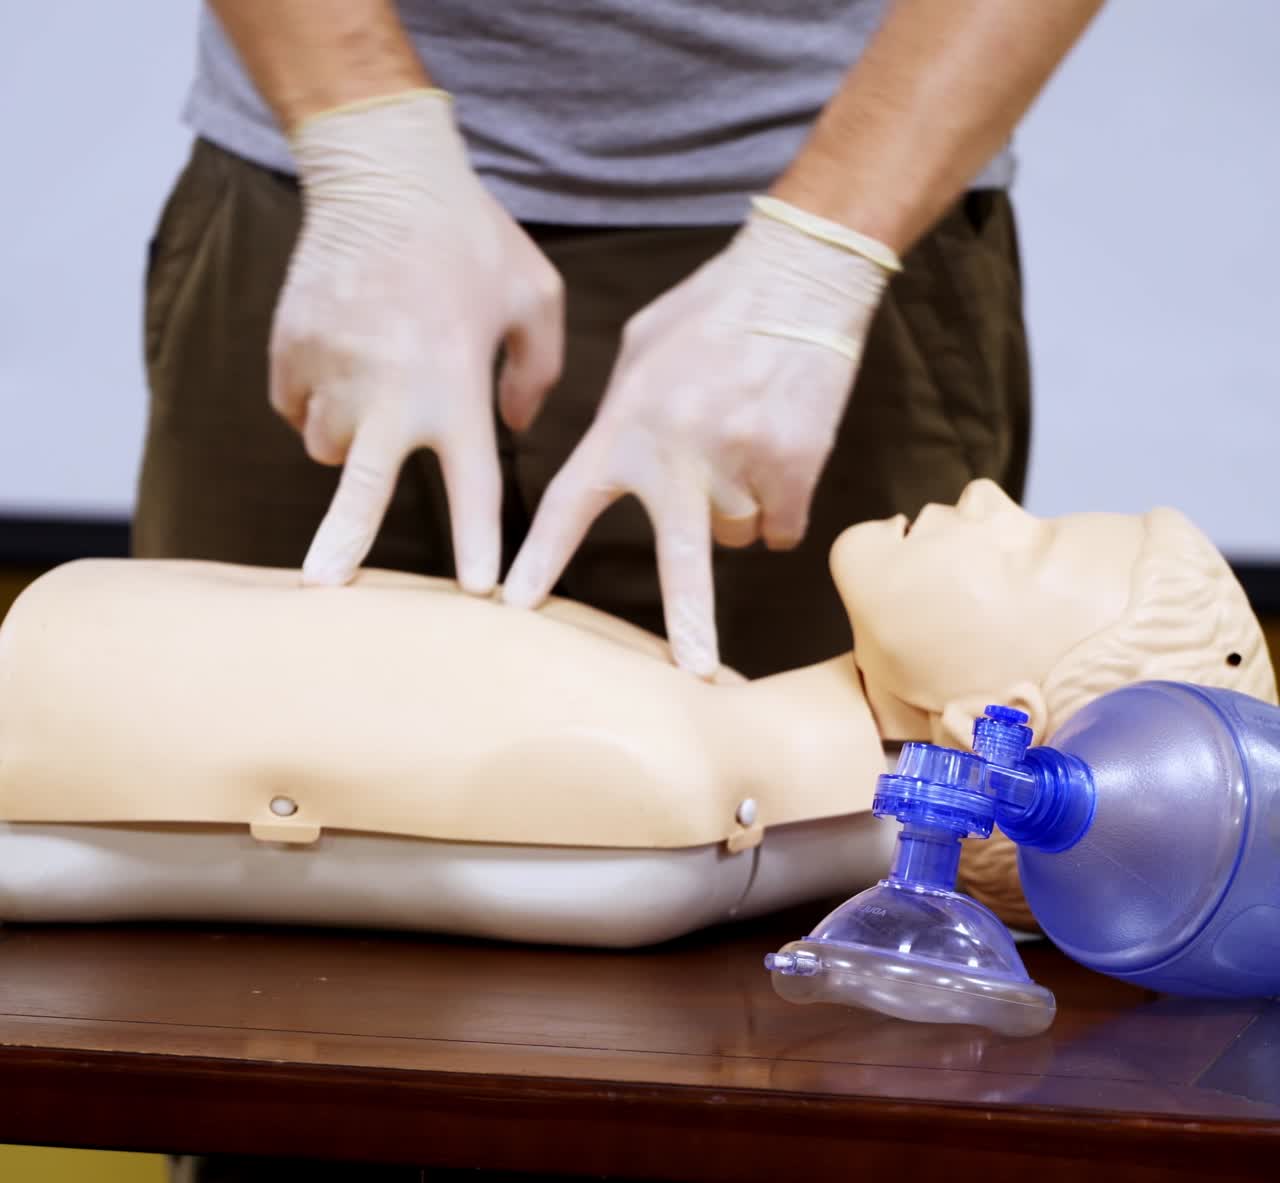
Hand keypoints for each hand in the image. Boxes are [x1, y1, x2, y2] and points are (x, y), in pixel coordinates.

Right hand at [270, 90, 563, 591]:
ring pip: (327, 447)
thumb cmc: (472, 237)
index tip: (479, 593)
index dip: (478, 543)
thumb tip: (512, 431)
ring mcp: (329, 368)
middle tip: (326, 586)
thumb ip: (539, 374)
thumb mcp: (534, 298)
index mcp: (452, 384)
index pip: (472, 485)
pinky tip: (346, 357)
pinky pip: (296, 404)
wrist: (382, 168)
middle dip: (345, 542)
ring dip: (350, 441)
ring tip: (378, 390)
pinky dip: (318, 398)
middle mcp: (386, 388)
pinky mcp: (289, 348)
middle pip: (360, 488)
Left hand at [502, 196, 896, 675]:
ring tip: (739, 454)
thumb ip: (620, 411)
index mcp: (628, 423)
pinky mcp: (796, 466)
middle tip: (697, 673)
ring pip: (734, 536)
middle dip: (689, 623)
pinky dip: (779, 510)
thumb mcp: (641, 348)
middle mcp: (681, 453)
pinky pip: (781, 526)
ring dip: (732, 515)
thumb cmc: (711, 308)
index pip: (573, 503)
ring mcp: (743, 463)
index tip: (515, 605)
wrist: (799, 276)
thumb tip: (616, 453)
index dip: (543, 559)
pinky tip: (777, 463)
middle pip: (684, 561)